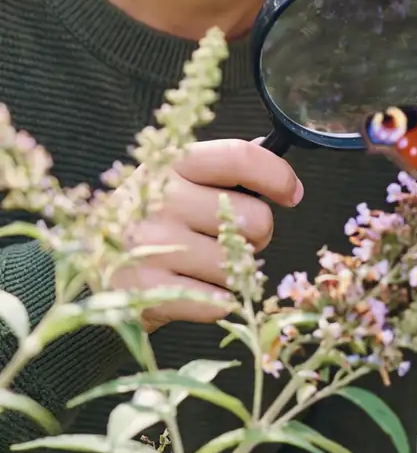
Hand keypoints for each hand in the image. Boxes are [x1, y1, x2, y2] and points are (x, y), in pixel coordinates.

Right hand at [113, 139, 302, 333]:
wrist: (89, 267)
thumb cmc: (150, 216)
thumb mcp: (175, 178)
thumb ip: (219, 167)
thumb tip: (270, 150)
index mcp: (172, 162)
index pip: (240, 157)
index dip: (278, 175)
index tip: (292, 193)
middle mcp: (161, 198)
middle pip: (254, 218)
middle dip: (259, 233)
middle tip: (237, 239)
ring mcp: (151, 245)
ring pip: (238, 264)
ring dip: (236, 271)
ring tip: (209, 264)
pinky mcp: (147, 291)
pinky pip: (218, 301)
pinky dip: (219, 301)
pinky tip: (196, 289)